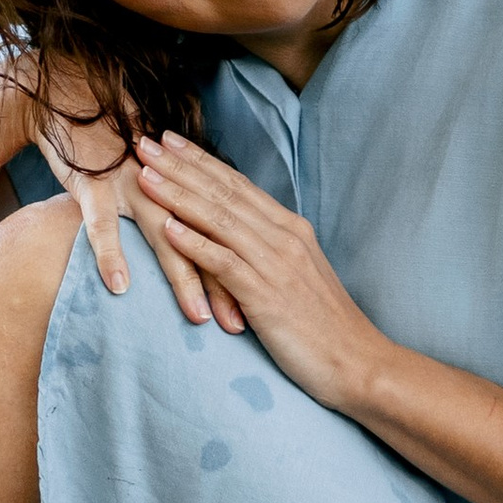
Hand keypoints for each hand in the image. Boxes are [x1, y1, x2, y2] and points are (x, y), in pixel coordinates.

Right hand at [30, 90, 245, 330]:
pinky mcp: (94, 185)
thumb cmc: (110, 143)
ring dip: (184, 278)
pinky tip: (120, 287)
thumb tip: (196, 243)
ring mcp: (130, 185)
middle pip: (203, 242)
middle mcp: (165, 187)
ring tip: (199, 317)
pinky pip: (103, 226)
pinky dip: (112, 255)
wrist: (68, 97)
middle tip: (241, 325)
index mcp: (182, 185)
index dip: (241, 272)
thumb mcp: (150, 176)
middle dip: (224, 286)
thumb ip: (173, 204)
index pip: (221, 237)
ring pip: (164, 237)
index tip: (260, 311)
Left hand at [128, 131, 382, 409]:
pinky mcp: (266, 294)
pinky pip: (224, 261)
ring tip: (146, 176)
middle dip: (181, 166)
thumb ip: (271, 251)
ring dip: (179, 195)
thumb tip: (241, 237)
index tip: (171, 141)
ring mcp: (276, 263)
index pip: (238, 185)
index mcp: (291, 229)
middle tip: (145, 142)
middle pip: (224, 192)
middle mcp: (283, 236)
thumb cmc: (325, 325)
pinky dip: (194, 243)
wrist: (357, 361)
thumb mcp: (298, 276)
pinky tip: (167, 228)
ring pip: (219, 219)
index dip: (201, 161)